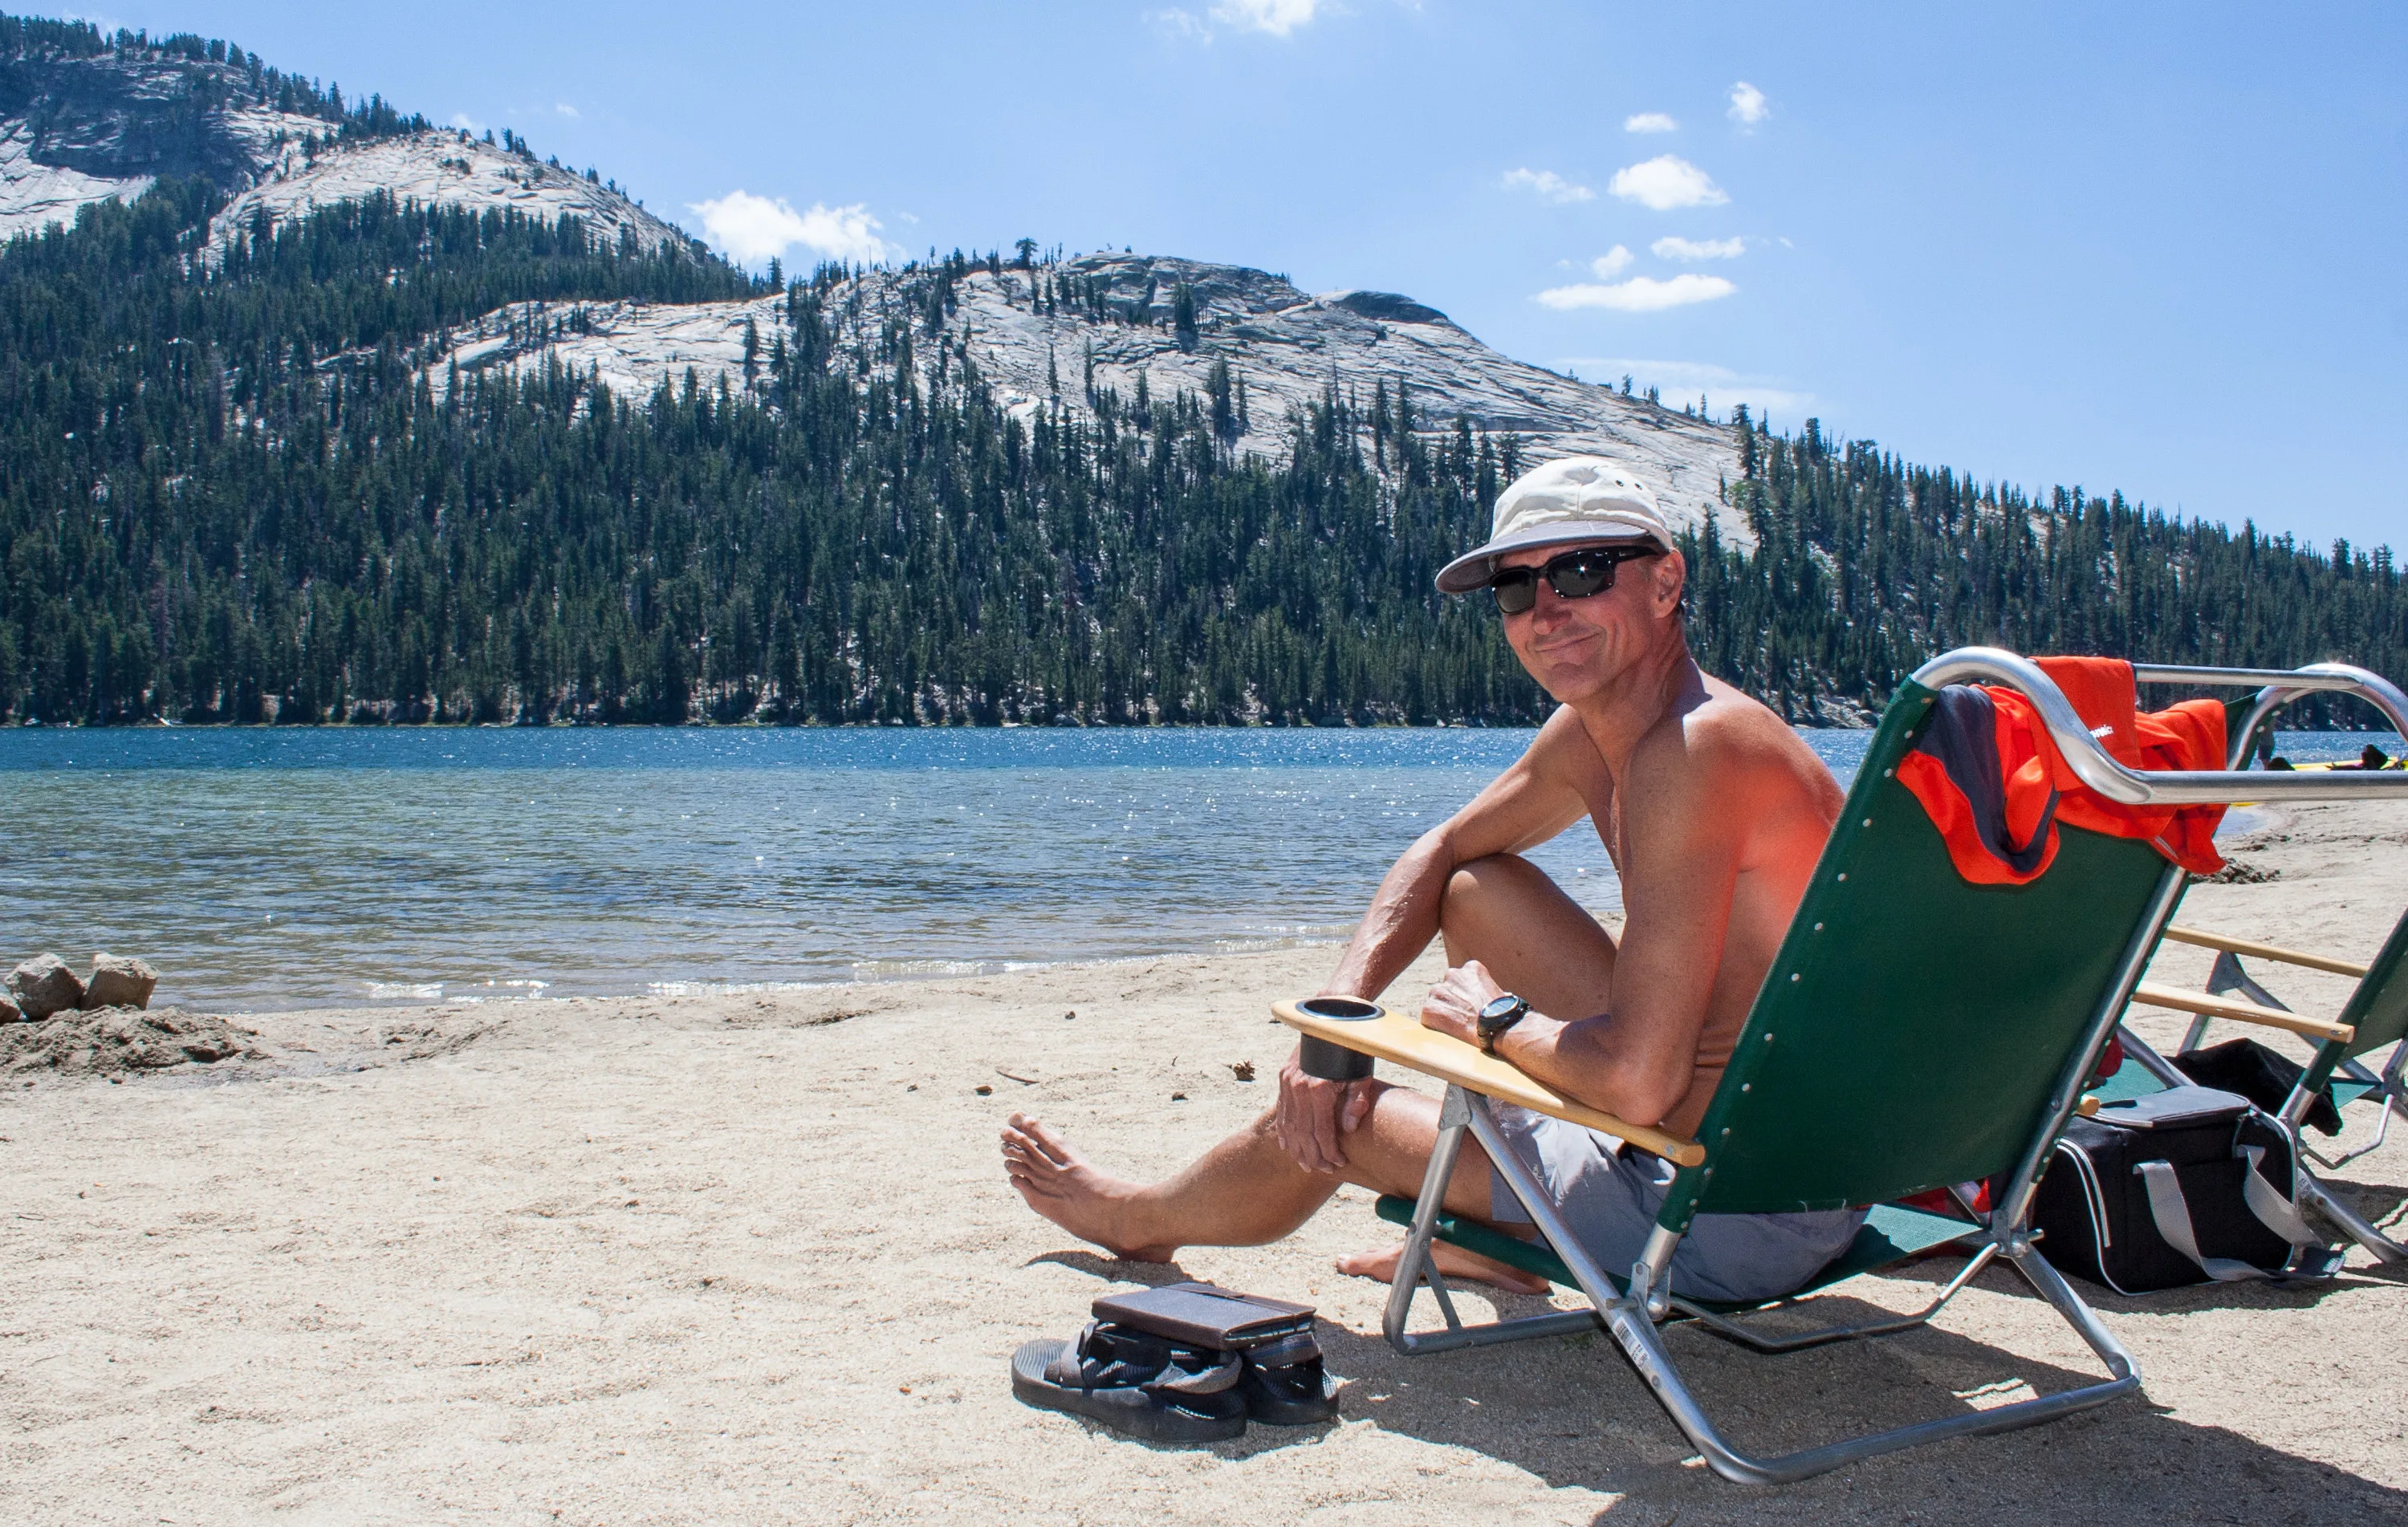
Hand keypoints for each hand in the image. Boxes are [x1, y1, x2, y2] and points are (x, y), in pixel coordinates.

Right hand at [1274, 1041, 1376, 1175]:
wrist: (1329, 1022)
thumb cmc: (1351, 1052)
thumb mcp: (1361, 1076)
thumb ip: (1356, 1102)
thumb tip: (1349, 1128)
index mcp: (1320, 1089)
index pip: (1322, 1132)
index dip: (1330, 1151)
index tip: (1338, 1163)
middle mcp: (1299, 1087)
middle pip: (1303, 1133)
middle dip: (1313, 1156)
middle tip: (1323, 1170)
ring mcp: (1288, 1082)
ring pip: (1289, 1125)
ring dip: (1297, 1148)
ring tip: (1305, 1164)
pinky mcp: (1283, 1078)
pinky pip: (1281, 1111)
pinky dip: (1283, 1130)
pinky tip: (1287, 1145)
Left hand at [1420, 959, 1508, 1046]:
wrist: (1497, 1026)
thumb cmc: (1504, 1013)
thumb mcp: (1501, 994)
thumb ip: (1490, 991)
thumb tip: (1501, 996)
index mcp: (1472, 968)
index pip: (1462, 979)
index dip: (1466, 994)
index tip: (1472, 1006)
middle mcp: (1453, 974)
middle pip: (1446, 989)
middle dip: (1452, 1002)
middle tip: (1462, 1017)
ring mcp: (1439, 991)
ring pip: (1435, 1002)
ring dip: (1443, 1013)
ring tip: (1457, 1027)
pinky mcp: (1430, 1008)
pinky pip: (1428, 1017)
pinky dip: (1435, 1025)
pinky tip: (1449, 1032)